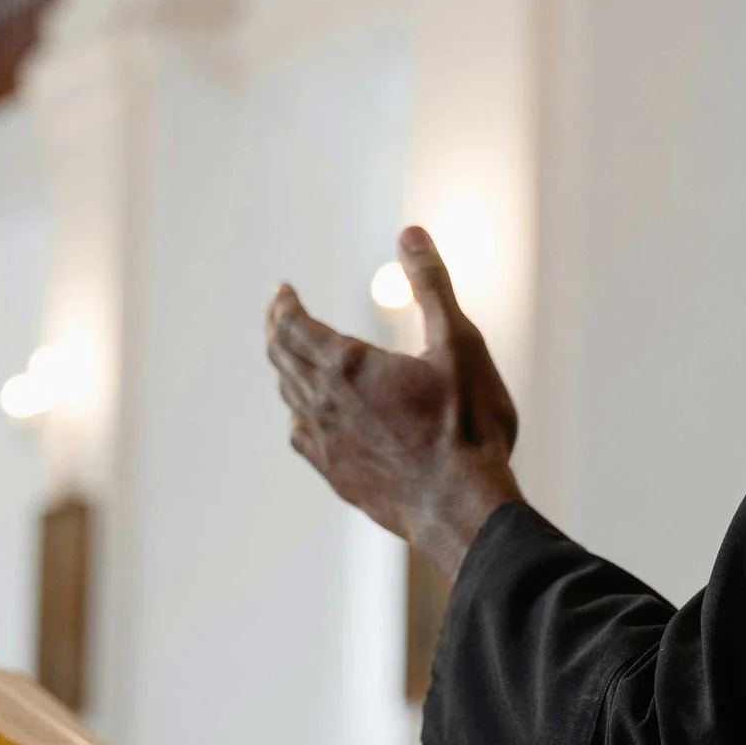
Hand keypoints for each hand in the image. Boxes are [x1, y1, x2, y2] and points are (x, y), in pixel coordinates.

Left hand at [266, 226, 521, 581]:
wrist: (464, 510)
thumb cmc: (467, 426)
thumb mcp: (459, 343)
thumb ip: (431, 286)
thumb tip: (409, 234)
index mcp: (348, 366)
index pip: (293, 326)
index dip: (284, 304)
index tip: (283, 290)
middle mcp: (326, 404)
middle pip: (282, 359)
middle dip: (278, 329)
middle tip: (280, 312)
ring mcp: (328, 445)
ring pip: (291, 397)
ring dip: (287, 369)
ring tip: (292, 355)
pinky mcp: (339, 477)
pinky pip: (303, 437)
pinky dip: (299, 414)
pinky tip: (307, 418)